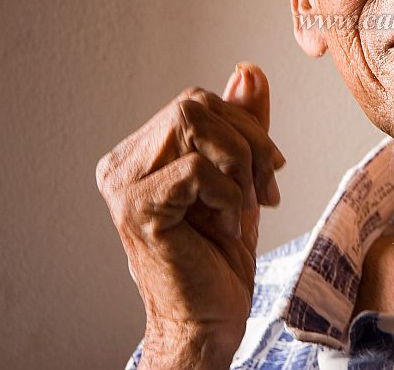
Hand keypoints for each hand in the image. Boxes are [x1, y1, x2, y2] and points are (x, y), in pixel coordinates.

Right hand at [96, 63, 283, 368]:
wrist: (208, 321)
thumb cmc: (219, 257)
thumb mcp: (242, 178)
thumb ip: (243, 127)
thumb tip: (249, 71)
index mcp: (142, 153)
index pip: (197, 101)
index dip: (246, 128)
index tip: (271, 173)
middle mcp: (122, 163)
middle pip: (195, 105)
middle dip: (248, 142)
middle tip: (265, 190)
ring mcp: (123, 185)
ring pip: (192, 125)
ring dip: (239, 166)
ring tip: (244, 208)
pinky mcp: (136, 210)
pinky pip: (194, 168)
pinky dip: (227, 193)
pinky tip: (227, 225)